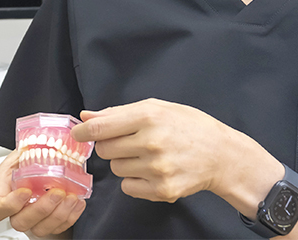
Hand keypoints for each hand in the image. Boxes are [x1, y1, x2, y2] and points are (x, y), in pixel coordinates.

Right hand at [0, 150, 85, 236]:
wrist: (46, 160)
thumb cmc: (32, 156)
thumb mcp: (26, 148)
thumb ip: (29, 147)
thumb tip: (40, 139)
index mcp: (5, 191)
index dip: (9, 205)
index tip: (26, 191)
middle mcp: (18, 209)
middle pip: (21, 222)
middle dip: (42, 209)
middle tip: (57, 192)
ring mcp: (34, 218)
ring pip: (41, 228)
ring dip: (59, 214)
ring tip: (72, 197)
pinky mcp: (51, 221)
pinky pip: (59, 227)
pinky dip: (71, 216)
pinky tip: (78, 201)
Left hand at [71, 98, 238, 202]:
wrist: (220, 153)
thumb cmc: (188, 125)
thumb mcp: (158, 108)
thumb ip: (119, 112)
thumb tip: (86, 117)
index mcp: (149, 117)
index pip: (101, 128)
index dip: (83, 132)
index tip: (77, 134)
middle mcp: (151, 143)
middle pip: (105, 149)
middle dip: (111, 144)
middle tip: (130, 140)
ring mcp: (156, 169)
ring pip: (116, 168)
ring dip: (125, 161)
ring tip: (148, 154)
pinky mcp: (161, 190)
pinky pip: (127, 187)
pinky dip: (135, 179)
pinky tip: (153, 169)